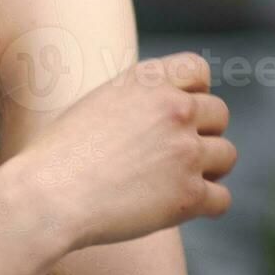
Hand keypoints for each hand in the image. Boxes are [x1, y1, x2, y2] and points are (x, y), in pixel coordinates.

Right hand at [11, 51, 236, 251]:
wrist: (47, 194)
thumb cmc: (60, 154)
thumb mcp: (97, 104)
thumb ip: (139, 100)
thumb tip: (171, 109)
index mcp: (146, 81)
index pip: (196, 68)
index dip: (194, 90)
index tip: (181, 110)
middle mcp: (173, 109)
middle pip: (219, 114)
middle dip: (203, 133)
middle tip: (173, 154)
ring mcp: (185, 151)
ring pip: (226, 155)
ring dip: (207, 169)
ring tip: (174, 180)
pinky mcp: (190, 194)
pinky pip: (221, 199)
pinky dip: (204, 205)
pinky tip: (176, 206)